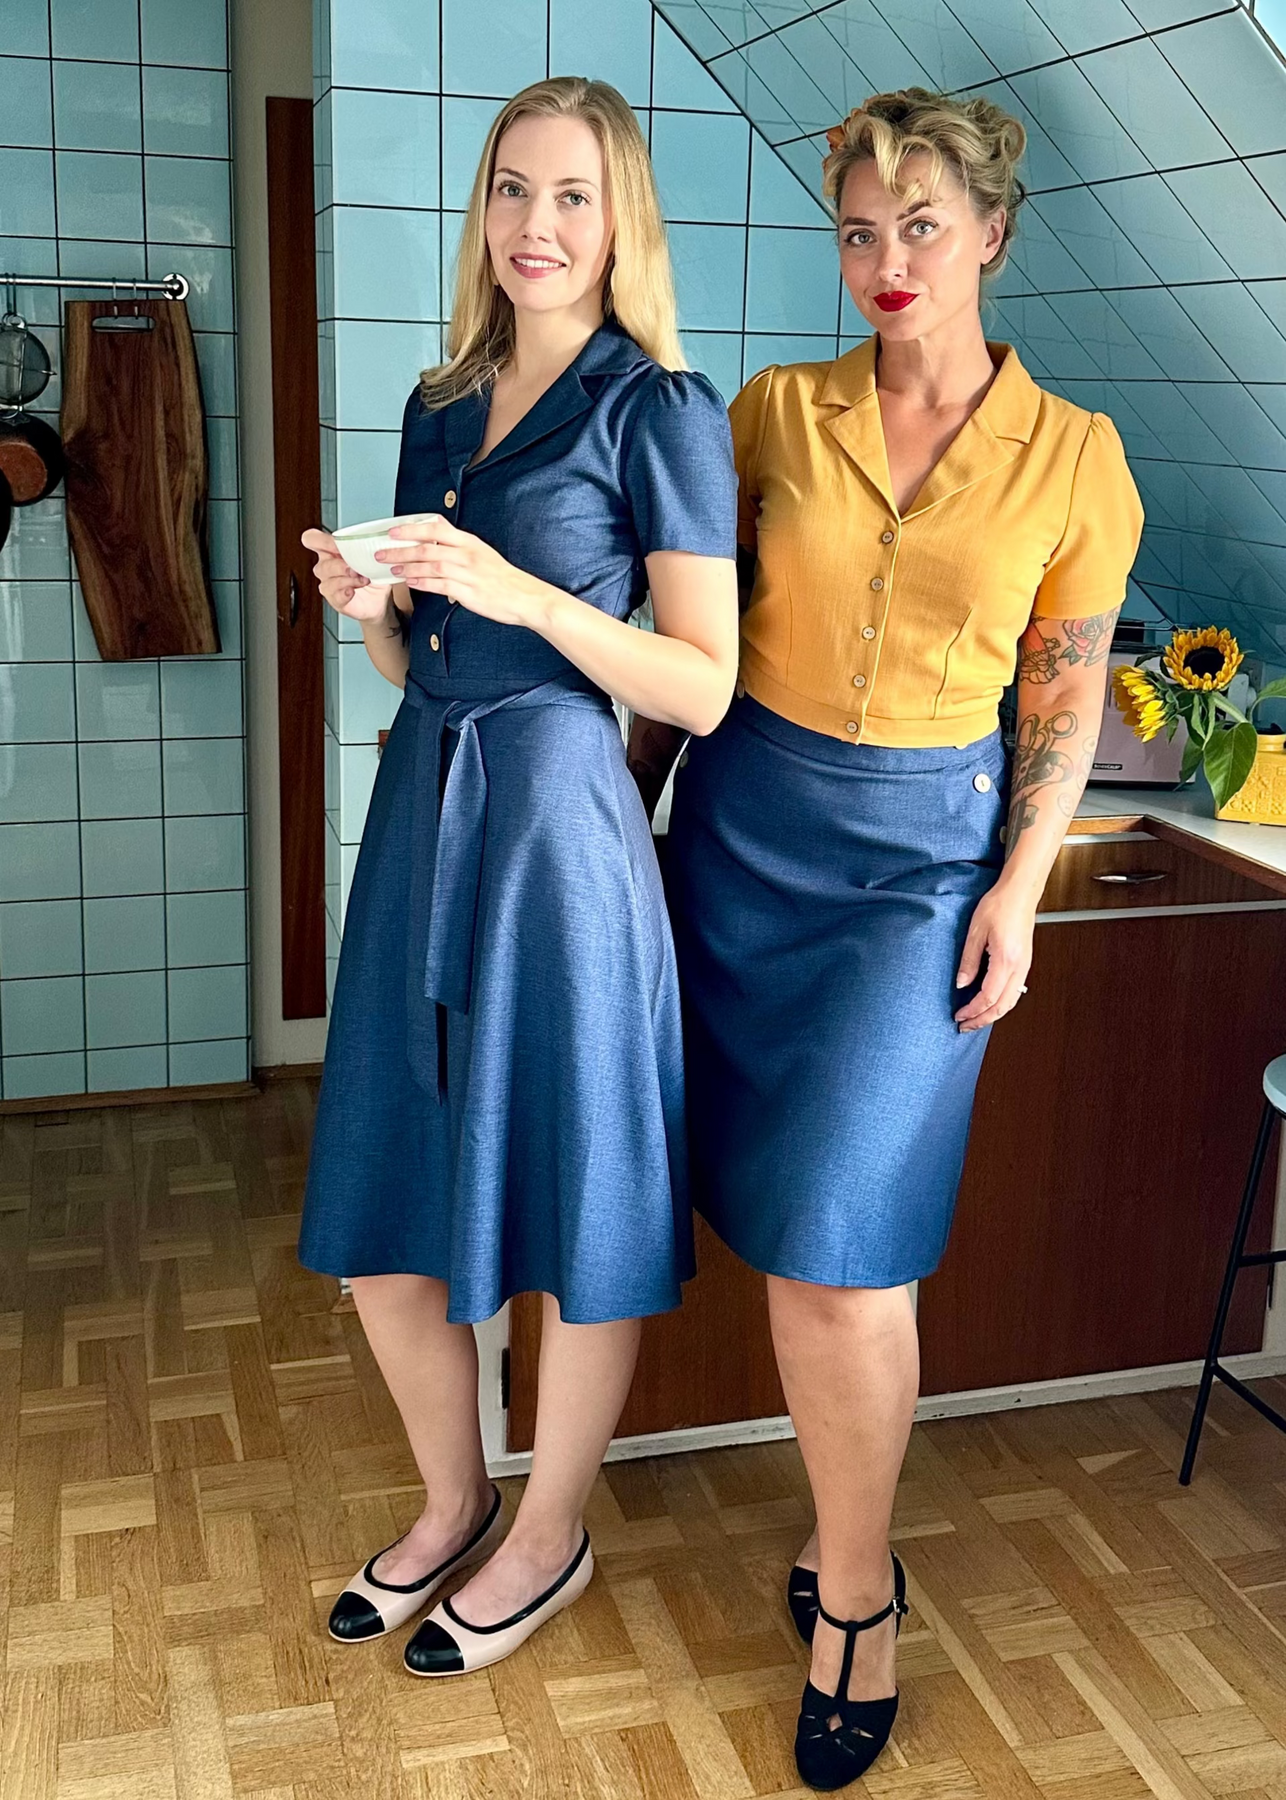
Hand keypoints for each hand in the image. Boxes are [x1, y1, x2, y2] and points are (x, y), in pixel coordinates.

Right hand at [301, 527, 394, 623]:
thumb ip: (370, 546)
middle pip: (322, 564)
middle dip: (341, 566)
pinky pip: (334, 596)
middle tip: (357, 569)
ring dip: (347, 580)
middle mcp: (326, 567)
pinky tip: (353, 591)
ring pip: (328, 581)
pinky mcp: (335, 600)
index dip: (322, 541)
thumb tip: (376, 539)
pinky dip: (345, 593)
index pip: (312, 539)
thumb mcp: (374, 556)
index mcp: (331, 551)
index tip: (338, 545)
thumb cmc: (373, 575)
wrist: (380, 599)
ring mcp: (329, 584)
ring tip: (363, 580)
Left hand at [379, 516, 540, 626]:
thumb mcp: (482, 553)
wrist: (525, 597)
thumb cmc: (503, 578)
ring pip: (431, 565)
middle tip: (382, 551)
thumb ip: (458, 543)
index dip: (412, 528)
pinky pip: (440, 585)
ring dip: (408, 566)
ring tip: (391, 568)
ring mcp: (468, 573)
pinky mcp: (469, 592)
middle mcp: (467, 554)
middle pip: (428, 547)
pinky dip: (423, 583)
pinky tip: (410, 583)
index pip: (436, 528)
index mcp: (470, 542)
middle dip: (401, 549)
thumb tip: (437, 531)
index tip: (393, 530)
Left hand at [953, 875, 1035, 1031]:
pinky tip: (989, 1004)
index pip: (988, 997)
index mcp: (1005, 961)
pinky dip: (1001, 1003)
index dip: (972, 1011)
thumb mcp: (975, 932)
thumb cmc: (999, 906)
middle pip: (1002, 1006)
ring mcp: (1024, 966)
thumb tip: (961, 984)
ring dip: (993, 1014)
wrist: (1020, 893)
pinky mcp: (1024, 963)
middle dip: (982, 1020)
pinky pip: (1014, 991)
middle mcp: (1019, 967)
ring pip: (1010, 1001)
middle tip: (965, 1026)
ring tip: (975, 1019)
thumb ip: (968, 961)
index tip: (958, 1016)